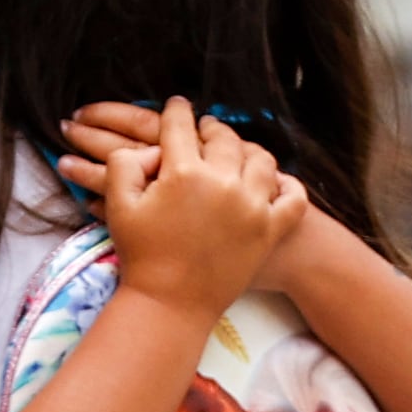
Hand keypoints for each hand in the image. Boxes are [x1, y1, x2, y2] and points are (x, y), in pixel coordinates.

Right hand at [94, 99, 304, 321]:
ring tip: (238, 153)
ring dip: (248, 151)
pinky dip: (288, 186)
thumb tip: (150, 148)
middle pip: (224, 138)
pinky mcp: (270, 231)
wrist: (171, 305)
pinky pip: (292, 198)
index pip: (180, 125)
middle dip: (212, 129)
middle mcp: (223, 183)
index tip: (177, 107)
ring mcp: (253, 206)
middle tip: (206, 129)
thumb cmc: (141, 256)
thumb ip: (126, 164)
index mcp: (184, 172)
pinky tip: (277, 182)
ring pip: (261, 160)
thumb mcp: (119, 205)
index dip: (176, 111)